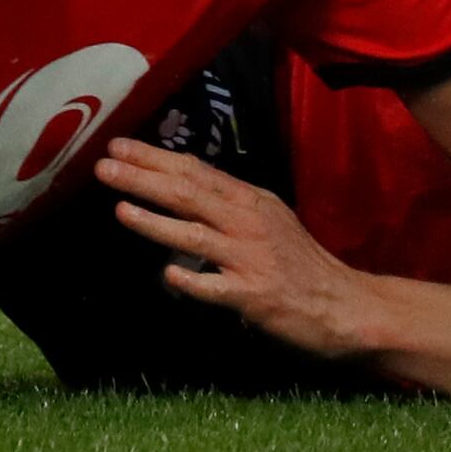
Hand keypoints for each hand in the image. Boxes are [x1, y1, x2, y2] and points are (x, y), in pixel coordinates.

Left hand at [99, 140, 388, 359]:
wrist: (346, 306)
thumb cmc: (301, 261)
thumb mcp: (268, 217)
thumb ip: (226, 201)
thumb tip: (179, 177)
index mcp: (250, 201)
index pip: (196, 171)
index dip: (155, 157)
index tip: (118, 145)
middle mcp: (249, 223)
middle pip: (188, 194)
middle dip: (143, 178)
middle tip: (104, 166)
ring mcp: (252, 260)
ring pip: (195, 236)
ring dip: (155, 222)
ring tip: (121, 209)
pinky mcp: (256, 297)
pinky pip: (216, 288)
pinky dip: (191, 281)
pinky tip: (167, 275)